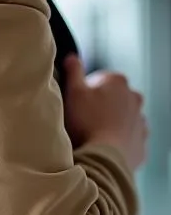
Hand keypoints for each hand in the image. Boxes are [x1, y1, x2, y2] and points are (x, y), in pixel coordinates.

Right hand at [63, 55, 148, 170]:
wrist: (104, 157)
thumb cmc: (87, 124)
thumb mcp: (73, 92)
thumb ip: (74, 72)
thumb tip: (72, 57)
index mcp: (117, 81)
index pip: (97, 79)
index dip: (82, 90)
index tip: (74, 103)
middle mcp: (134, 97)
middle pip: (111, 98)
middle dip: (98, 106)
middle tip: (81, 119)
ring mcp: (140, 120)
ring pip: (121, 117)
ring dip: (108, 122)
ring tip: (92, 134)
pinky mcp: (141, 141)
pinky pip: (126, 137)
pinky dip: (116, 139)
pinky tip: (102, 145)